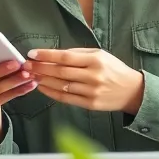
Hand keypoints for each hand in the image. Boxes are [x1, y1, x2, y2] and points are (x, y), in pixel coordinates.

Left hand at [26, 47, 145, 112]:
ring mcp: (91, 91)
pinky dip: (51, 93)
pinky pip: (66, 98)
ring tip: (30, 75)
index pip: (65, 56)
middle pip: (60, 72)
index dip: (46, 55)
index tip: (32, 54)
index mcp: (96, 60)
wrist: (132, 91)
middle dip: (40, 68)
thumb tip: (53, 54)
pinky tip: (42, 87)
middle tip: (26, 65)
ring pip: (61, 86)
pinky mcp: (90, 104)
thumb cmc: (113, 69)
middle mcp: (93, 76)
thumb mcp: (100, 55)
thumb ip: (77, 54)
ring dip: (43, 80)